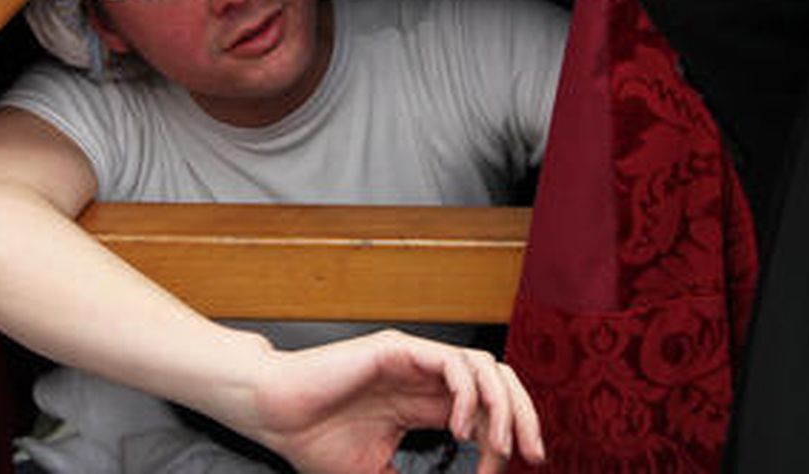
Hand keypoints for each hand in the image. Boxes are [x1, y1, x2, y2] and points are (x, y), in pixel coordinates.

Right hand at [245, 330, 543, 473]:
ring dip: (502, 405)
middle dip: (523, 416)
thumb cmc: (315, 442)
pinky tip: (460, 427)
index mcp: (426, 404)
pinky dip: (468, 393)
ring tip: (498, 444)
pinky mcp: (398, 348)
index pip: (487, 410)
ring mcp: (414, 359)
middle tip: (533, 454)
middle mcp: (426, 377)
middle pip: (498, 382)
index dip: (505, 440)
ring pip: (484, 365)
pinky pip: (452, 362)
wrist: (274, 417)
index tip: (502, 473)